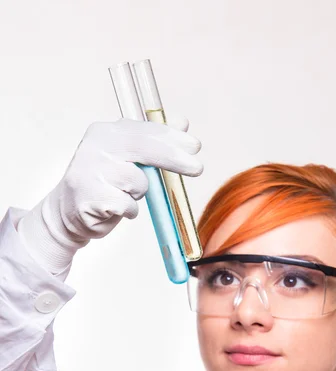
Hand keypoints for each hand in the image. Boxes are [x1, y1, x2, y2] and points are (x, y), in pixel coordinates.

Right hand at [18, 118, 202, 274]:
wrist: (67, 213)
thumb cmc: (103, 185)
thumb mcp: (127, 158)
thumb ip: (153, 140)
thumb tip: (181, 122)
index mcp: (105, 132)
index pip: (145, 131)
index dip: (173, 138)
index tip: (195, 147)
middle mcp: (96, 147)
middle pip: (145, 149)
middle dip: (175, 159)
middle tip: (197, 168)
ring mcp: (91, 171)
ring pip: (139, 182)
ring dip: (139, 194)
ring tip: (123, 196)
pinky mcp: (91, 198)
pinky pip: (128, 205)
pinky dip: (128, 211)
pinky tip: (113, 209)